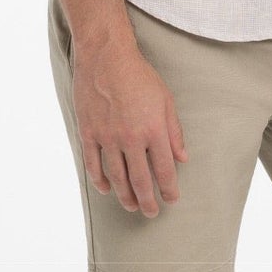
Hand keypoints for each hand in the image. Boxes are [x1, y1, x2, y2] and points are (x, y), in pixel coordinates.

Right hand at [72, 37, 188, 215]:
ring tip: (131, 206)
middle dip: (148, 201)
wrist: (107, 57)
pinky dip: (99, 180)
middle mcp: (131, 138)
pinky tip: (107, 189)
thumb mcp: (166, 101)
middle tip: (151, 213)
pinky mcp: (88, 132)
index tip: (171, 199)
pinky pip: (93, 164)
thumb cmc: (140, 77)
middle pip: (140, 180)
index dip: (169, 189)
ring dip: (125, 196)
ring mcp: (107, 137)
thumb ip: (175, 132)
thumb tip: (182, 158)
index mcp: (154, 130)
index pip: (164, 170)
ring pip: (116, 177)